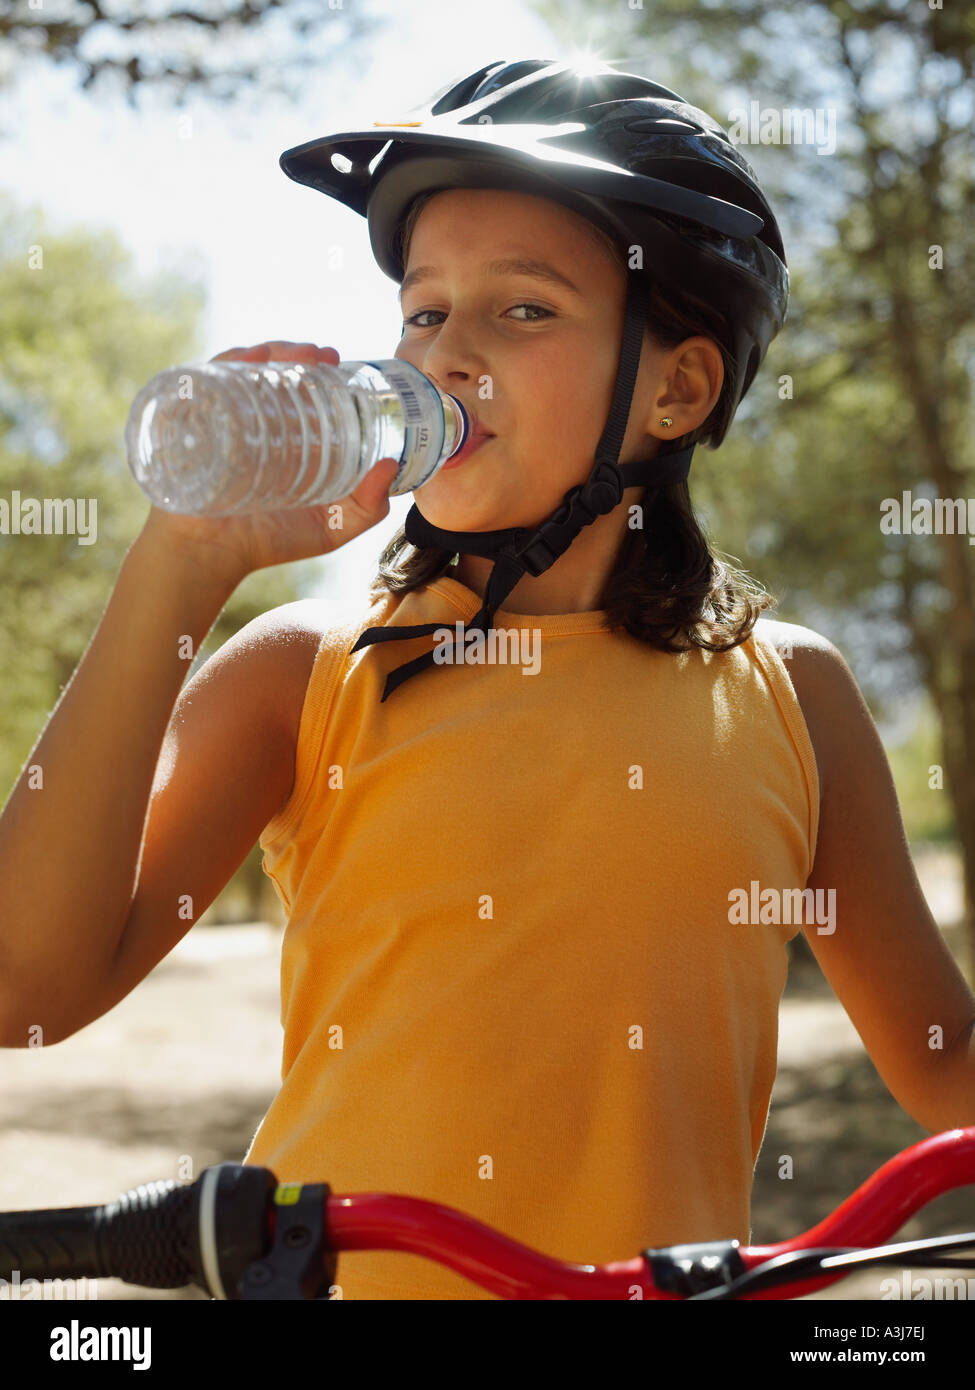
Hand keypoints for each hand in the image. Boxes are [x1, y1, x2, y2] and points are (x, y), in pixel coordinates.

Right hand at [135, 341, 399, 586]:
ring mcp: (219, 418)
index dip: (320, 369)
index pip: (299, 388)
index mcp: (282, 435)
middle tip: (326, 357)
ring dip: (272, 351)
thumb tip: (391, 467)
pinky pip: (205, 380)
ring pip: (244, 369)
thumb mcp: (332, 527)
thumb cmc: (268, 542)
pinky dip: (229, 363)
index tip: (341, 364)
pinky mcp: (191, 420)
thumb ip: (368, 507)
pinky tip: (252, 358)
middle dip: (299, 353)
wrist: (210, 557)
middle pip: (273, 371)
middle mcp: (250, 420)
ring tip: (299, 355)